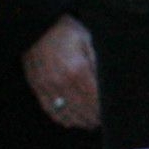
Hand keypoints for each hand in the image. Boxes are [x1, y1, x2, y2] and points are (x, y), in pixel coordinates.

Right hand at [21, 14, 102, 132]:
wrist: (37, 25)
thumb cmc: (66, 31)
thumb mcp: (88, 40)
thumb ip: (97, 62)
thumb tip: (106, 83)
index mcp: (77, 69)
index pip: (94, 98)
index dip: (104, 110)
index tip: (111, 115)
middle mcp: (62, 81)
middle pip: (82, 109)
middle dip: (94, 118)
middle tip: (103, 122)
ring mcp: (47, 86)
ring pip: (66, 113)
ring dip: (79, 121)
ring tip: (90, 124)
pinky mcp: (37, 86)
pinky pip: (49, 109)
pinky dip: (61, 118)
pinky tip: (70, 121)